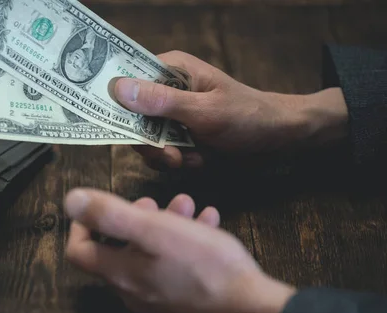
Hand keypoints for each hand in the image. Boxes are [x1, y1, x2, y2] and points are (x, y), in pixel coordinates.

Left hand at [64, 188, 295, 312]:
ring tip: (188, 205)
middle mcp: (133, 290)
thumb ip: (111, 215)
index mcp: (119, 274)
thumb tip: (71, 200)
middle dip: (134, 217)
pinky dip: (184, 241)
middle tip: (154, 201)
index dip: (82, 224)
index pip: (79, 251)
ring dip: (164, 224)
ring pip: (150, 253)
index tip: (100, 205)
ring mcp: (158, 299)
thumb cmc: (203, 267)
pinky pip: (173, 266)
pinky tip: (208, 222)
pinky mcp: (181, 301)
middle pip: (119, 249)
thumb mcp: (155, 230)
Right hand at [113, 51, 348, 169]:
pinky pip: (162, 152)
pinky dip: (179, 161)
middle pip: (131, 117)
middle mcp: (166, 89)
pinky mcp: (179, 135)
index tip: (116, 125)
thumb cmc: (247, 116)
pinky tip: (199, 160)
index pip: (126, 80)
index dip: (116, 102)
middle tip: (171, 155)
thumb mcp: (204, 110)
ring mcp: (172, 115)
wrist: (278, 139)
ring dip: (166, 155)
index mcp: (170, 70)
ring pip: (146, 140)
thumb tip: (118, 89)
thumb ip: (161, 102)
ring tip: (190, 158)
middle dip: (149, 142)